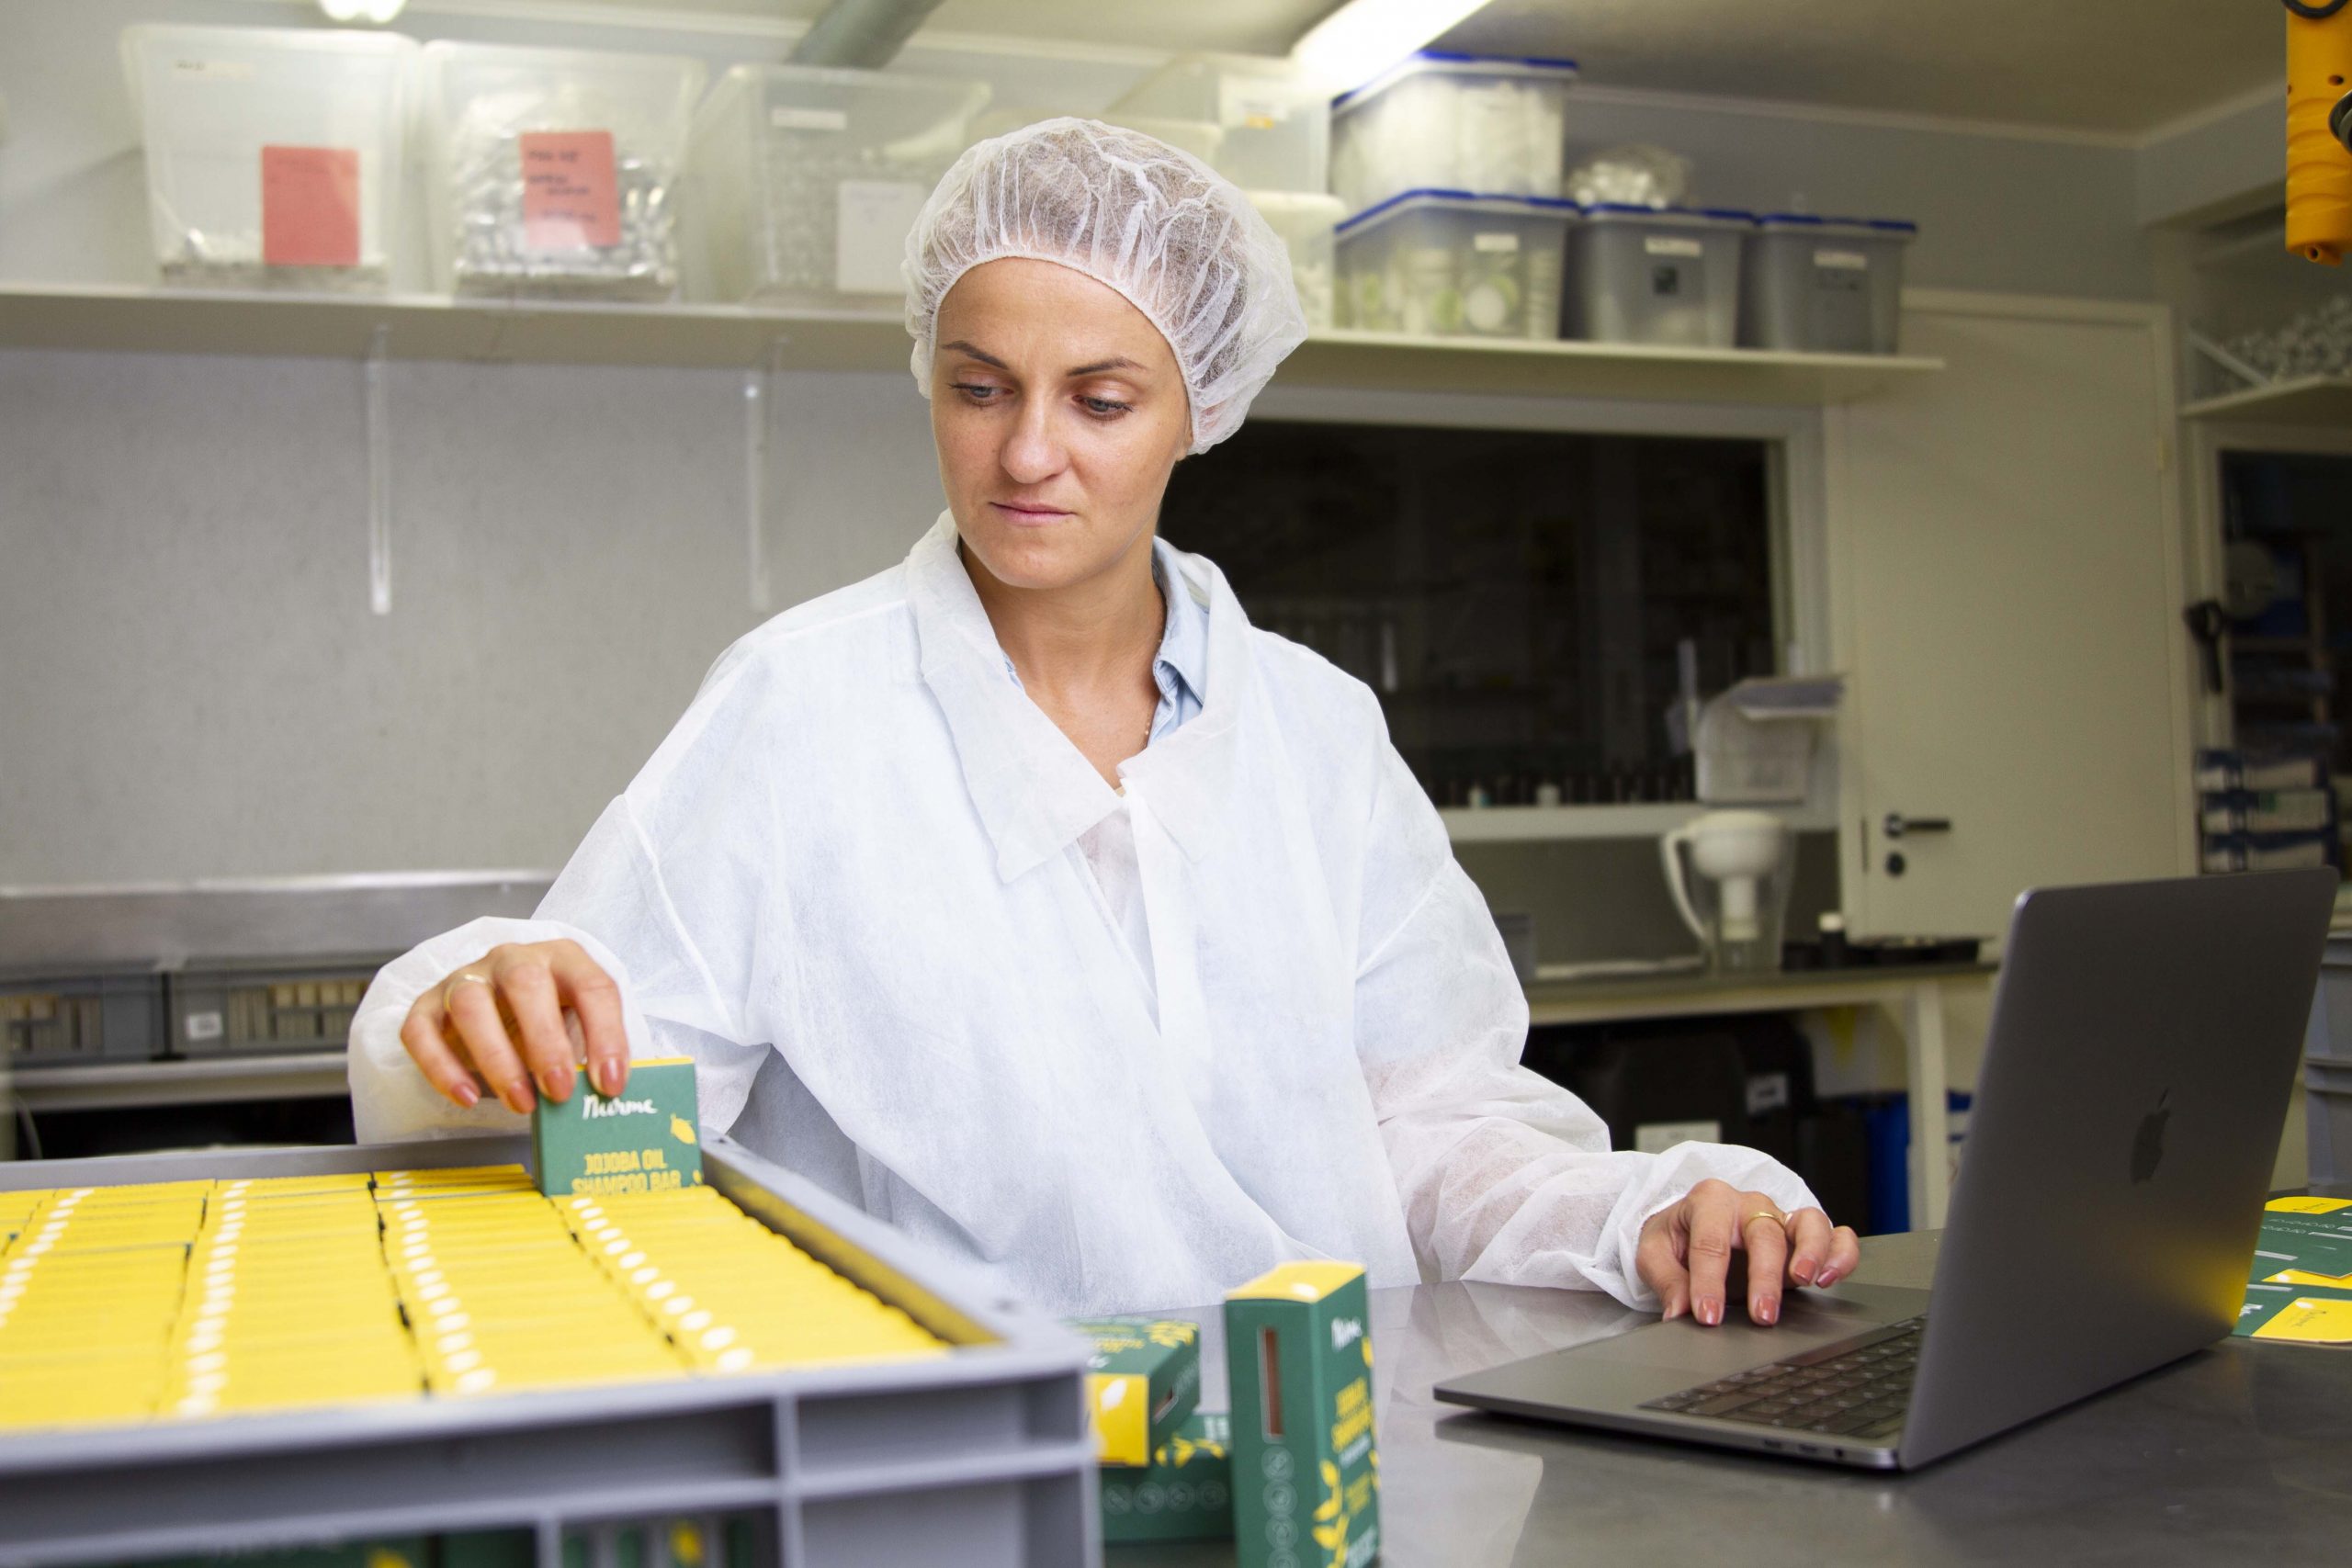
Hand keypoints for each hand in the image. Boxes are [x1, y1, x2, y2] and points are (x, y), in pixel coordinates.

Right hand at [398, 940, 628, 1113]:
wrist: (494, 1005)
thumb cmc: (547, 1019)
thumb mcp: (577, 1027)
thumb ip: (591, 1054)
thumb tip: (607, 1094)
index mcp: (563, 958)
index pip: (593, 985)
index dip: (606, 1035)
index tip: (609, 1083)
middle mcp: (513, 959)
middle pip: (525, 983)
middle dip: (545, 1041)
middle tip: (560, 1091)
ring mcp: (466, 978)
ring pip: (471, 1004)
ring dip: (497, 1058)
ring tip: (520, 1102)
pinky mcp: (428, 1005)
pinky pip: (422, 1031)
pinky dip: (442, 1067)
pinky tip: (468, 1097)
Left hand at [1635, 1178, 1861, 1326]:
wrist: (1691, 1223)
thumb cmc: (1677, 1234)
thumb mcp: (1655, 1251)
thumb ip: (1667, 1280)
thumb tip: (1678, 1312)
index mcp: (1708, 1201)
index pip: (1710, 1242)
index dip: (1708, 1282)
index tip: (1708, 1315)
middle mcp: (1749, 1204)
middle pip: (1764, 1233)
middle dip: (1764, 1276)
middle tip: (1762, 1314)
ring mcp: (1780, 1216)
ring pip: (1808, 1222)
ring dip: (1812, 1252)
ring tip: (1806, 1282)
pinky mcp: (1803, 1234)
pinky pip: (1835, 1233)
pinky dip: (1841, 1252)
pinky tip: (1831, 1277)